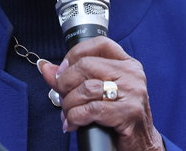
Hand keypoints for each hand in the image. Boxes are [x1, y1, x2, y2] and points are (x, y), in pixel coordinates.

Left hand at [40, 37, 163, 150]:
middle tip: (62, 96)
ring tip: (68, 114)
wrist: (140, 143)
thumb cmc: (116, 115)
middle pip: (86, 65)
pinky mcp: (128, 113)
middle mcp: (132, 74)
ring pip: (86, 88)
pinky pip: (91, 109)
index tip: (63, 70)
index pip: (99, 44)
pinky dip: (75, 117)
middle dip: (65, 83)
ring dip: (69, 104)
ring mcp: (132, 93)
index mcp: (126, 64)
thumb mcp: (96, 92)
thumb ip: (71, 78)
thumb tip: (46, 67)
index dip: (75, 54)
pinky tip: (73, 123)